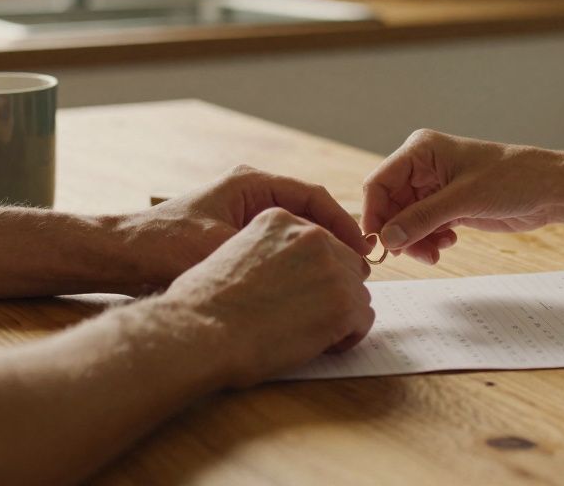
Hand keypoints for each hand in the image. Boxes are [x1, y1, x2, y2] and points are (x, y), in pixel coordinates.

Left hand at [109, 165, 368, 293]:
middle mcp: (249, 191)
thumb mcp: (221, 247)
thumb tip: (312, 265)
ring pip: (293, 228)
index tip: (362, 249)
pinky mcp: (233, 232)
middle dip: (333, 238)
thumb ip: (266, 253)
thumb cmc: (164, 246)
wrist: (121, 255)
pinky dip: (294, 258)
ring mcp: (241, 211)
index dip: (341, 223)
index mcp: (251, 182)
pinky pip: (276, 242)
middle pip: (306, 211)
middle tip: (358, 268)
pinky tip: (304, 283)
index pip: (312, 195)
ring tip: (338, 277)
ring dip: (316, 250)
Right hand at [161, 207, 374, 386]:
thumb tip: (293, 273)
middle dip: (332, 291)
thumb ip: (269, 252)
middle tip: (307, 317)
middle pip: (345, 264)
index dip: (315, 271)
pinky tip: (319, 345)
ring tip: (308, 333)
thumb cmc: (205, 302)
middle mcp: (311, 235)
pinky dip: (347, 337)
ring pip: (357, 293)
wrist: (200, 330)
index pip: (321, 241)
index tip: (305, 292)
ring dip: (339, 315)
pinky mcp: (343, 303)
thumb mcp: (233, 251)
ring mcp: (331, 268)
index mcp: (280, 219)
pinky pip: (363, 320)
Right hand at [362, 129, 562, 263]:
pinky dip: (429, 239)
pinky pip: (424, 227)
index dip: (374, 213)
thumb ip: (422, 218)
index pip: (380, 182)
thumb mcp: (463, 200)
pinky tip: (448, 243)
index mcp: (420, 151)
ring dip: (415, 240)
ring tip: (435, 254)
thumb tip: (388, 238)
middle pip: (391, 205)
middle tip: (412, 255)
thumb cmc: (511, 179)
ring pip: (406, 220)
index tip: (377, 244)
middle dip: (399, 232)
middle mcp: (423, 167)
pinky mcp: (448, 205)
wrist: (549, 190)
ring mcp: (435, 187)